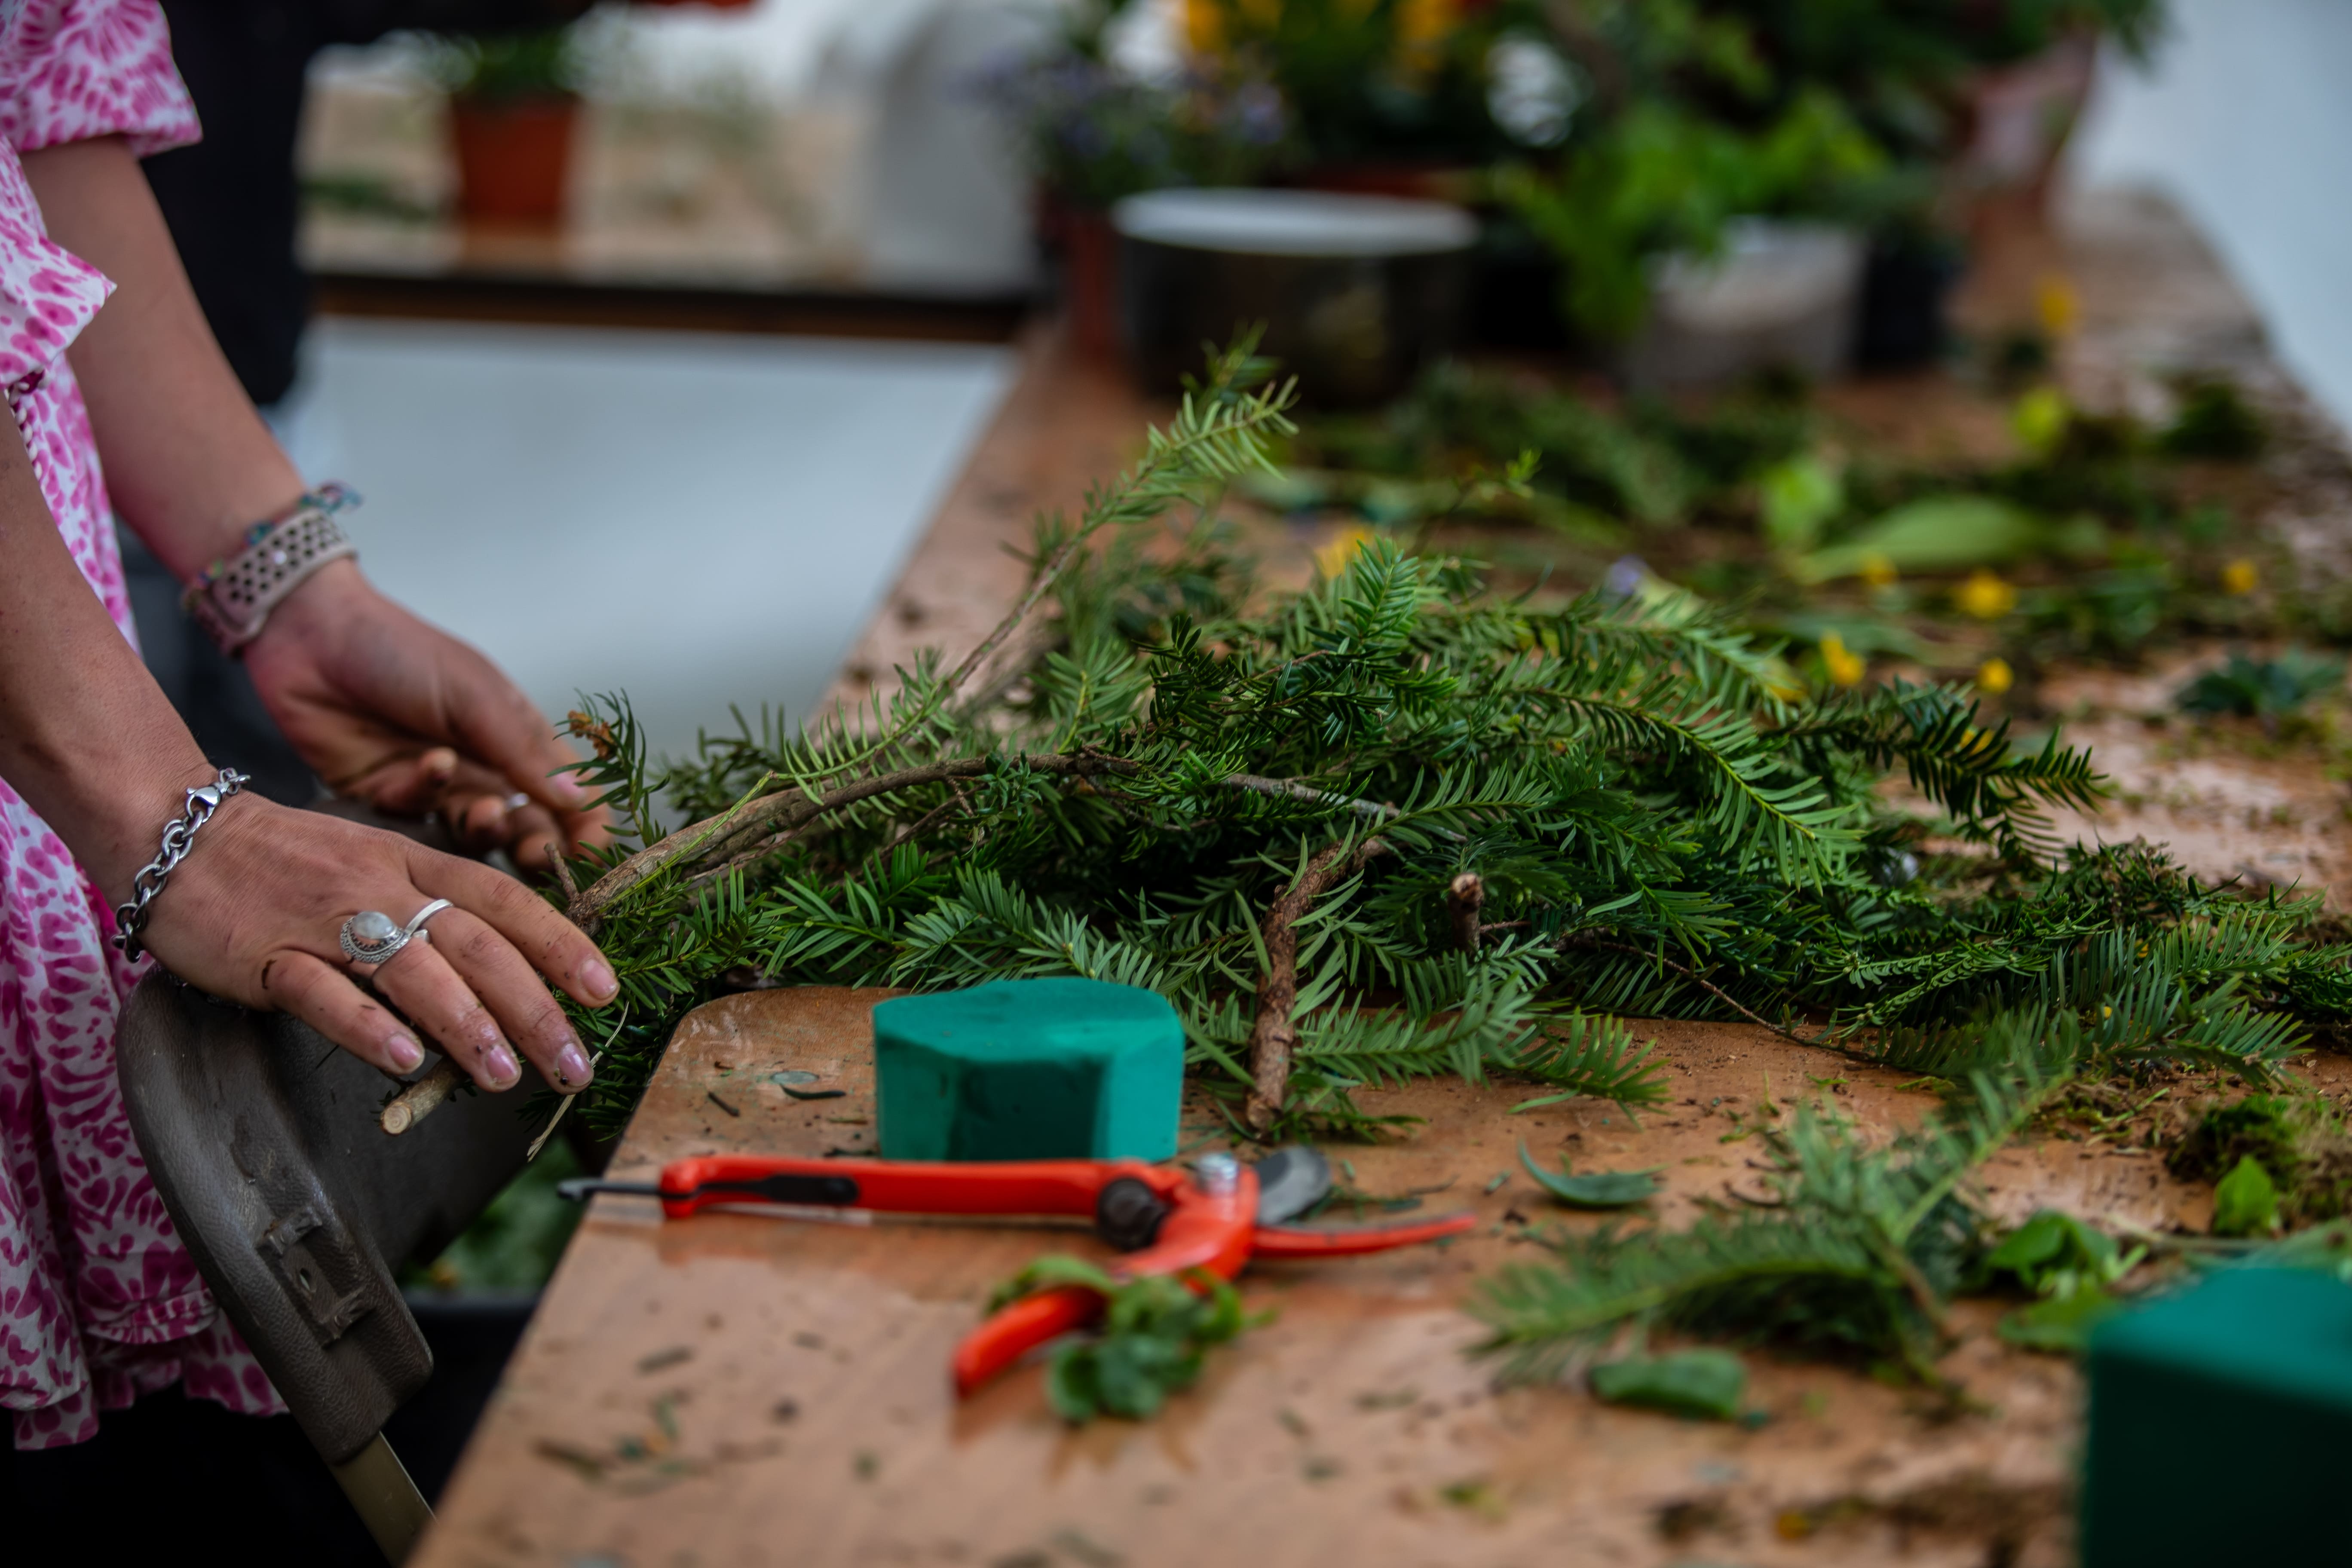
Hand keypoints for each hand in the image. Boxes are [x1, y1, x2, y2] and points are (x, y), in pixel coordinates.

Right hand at [139, 781, 617, 1090]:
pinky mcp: (265, 954)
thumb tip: (503, 973)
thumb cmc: (290, 861)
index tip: (605, 991)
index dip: (561, 944)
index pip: (506, 900)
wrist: (177, 832)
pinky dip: (366, 1025)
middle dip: (534, 1006)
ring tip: (506, 1074)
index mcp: (412, 862)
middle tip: (574, 1061)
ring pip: (411, 967)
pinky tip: (404, 1061)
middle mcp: (379, 885)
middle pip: (476, 944)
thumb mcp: (375, 866)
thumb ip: (434, 911)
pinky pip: (323, 991)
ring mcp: (322, 919)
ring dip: (466, 1023)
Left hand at [241, 560, 604, 869]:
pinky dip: (426, 793)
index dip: (586, 827)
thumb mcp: (476, 695)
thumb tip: (577, 800)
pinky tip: (429, 764)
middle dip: (538, 845)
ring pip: (472, 832)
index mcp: (516, 739)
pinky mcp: (385, 799)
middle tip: (539, 855)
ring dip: (485, 825)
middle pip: (526, 826)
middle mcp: (482, 769)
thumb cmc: (402, 652)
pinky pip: (415, 815)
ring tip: (487, 809)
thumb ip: (524, 753)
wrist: (311, 637)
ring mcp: (435, 788)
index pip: (568, 795)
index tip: (594, 855)